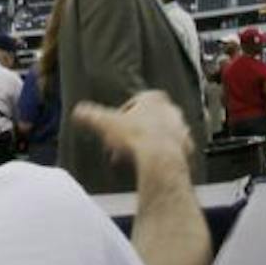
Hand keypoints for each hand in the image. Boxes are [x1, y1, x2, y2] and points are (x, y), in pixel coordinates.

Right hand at [71, 90, 194, 172]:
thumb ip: (91, 115)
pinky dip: (159, 157)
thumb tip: (78, 111)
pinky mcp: (187, 148)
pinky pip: (171, 151)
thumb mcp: (106, 123)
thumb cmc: (138, 138)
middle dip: (133, 132)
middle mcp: (171, 111)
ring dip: (146, 144)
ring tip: (133, 159)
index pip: (134, 102)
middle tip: (121, 147)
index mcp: (154, 98)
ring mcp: (181, 129)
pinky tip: (149, 166)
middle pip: (147, 120)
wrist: (161, 160)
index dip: (121, 117)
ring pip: (160, 135)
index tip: (114, 129)